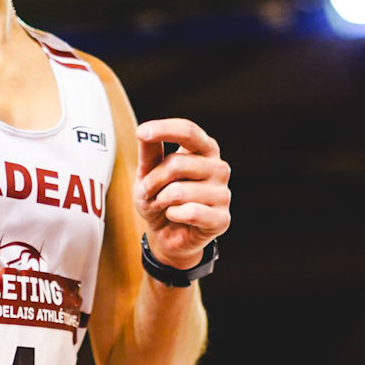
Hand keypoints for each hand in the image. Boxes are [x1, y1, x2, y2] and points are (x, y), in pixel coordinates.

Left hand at [135, 118, 229, 270]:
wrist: (166, 235)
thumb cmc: (160, 200)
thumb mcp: (148, 173)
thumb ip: (149, 151)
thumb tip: (144, 130)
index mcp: (204, 150)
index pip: (188, 131)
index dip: (165, 129)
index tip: (141, 133)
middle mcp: (218, 168)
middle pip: (177, 164)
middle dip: (153, 181)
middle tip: (151, 192)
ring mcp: (223, 193)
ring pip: (179, 191)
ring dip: (161, 201)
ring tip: (164, 206)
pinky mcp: (222, 219)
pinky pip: (189, 212)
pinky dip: (173, 215)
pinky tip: (175, 216)